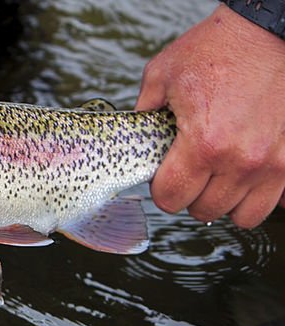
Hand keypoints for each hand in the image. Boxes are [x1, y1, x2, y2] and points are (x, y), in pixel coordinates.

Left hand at [137, 5, 284, 227]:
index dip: (162, 188)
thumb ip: (142, 112)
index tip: (165, 174)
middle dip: (192, 194)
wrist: (270, 31)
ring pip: (242, 215)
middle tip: (191, 170)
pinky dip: (258, 194)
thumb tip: (133, 135)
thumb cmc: (219, 48)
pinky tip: (247, 174)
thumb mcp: (162, 75)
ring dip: (226, 200)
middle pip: (204, 210)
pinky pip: (274, 201)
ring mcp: (272, 163)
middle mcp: (241, 160)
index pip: (171, 199)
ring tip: (219, 175)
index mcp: (203, 145)